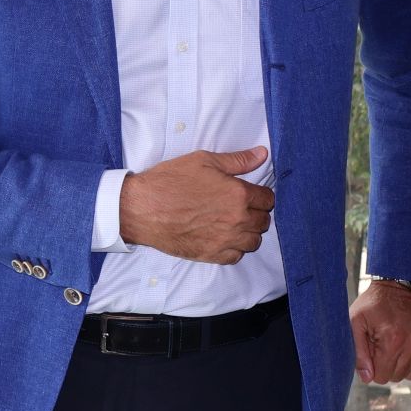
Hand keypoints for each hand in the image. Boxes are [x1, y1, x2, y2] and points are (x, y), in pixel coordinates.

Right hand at [118, 147, 273, 263]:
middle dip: (256, 213)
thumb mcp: (204, 160)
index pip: (268, 199)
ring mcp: (225, 240)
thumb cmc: (170, 181)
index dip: (260, 194)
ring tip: (233, 223)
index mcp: (239, 195)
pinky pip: (236, 256)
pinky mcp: (212, 255)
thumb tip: (262, 154)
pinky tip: (223, 237)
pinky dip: (234, 248)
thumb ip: (237, 160)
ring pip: (254, 241)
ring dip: (248, 232)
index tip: (250, 193)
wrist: (142, 208)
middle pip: (263, 221)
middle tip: (239, 207)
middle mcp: (237, 220)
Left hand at [351, 280, 410, 383]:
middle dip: (389, 365)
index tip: (375, 351)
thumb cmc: (376, 302)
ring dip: (406, 363)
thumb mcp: (357, 322)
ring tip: (400, 343)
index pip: (382, 376)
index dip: (375, 367)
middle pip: (399, 376)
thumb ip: (359, 353)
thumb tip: (368, 379)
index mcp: (393, 339)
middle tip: (386, 344)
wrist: (403, 280)